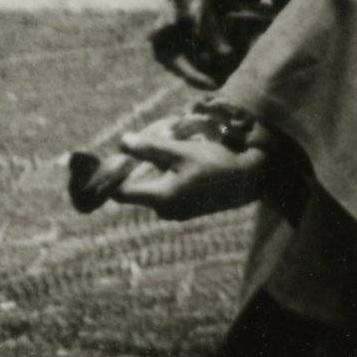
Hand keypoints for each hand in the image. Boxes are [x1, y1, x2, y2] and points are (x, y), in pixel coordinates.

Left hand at [108, 119, 270, 221]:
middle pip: (135, 192)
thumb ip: (149, 148)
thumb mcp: (180, 151)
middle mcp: (166, 211)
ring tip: (162, 152)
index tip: (106, 161)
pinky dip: (164, 179)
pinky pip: (164, 194)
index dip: (110, 178)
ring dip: (150, 173)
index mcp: (161, 198)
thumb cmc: (215, 162)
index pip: (121, 194)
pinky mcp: (187, 210)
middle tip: (136, 148)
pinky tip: (177, 163)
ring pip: (151, 191)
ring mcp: (177, 213)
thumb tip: (121, 142)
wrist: (250, 179)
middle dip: (133, 170)